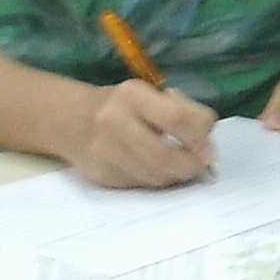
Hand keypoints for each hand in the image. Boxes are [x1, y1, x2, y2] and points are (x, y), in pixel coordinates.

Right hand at [76, 81, 217, 187]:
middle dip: (191, 164)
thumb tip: (209, 149)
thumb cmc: (123, 106)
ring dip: (176, 175)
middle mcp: (114, 121)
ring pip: (155, 176)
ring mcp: (104, 151)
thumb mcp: (150, 95)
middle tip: (201, 164)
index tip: (208, 144)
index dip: (200, 135)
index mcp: (132, 95)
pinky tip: (156, 169)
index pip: (177, 118)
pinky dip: (157, 180)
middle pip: (165, 155)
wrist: (70, 119)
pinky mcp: (101, 174)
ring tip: (180, 165)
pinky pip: (140, 185)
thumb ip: (183, 114)